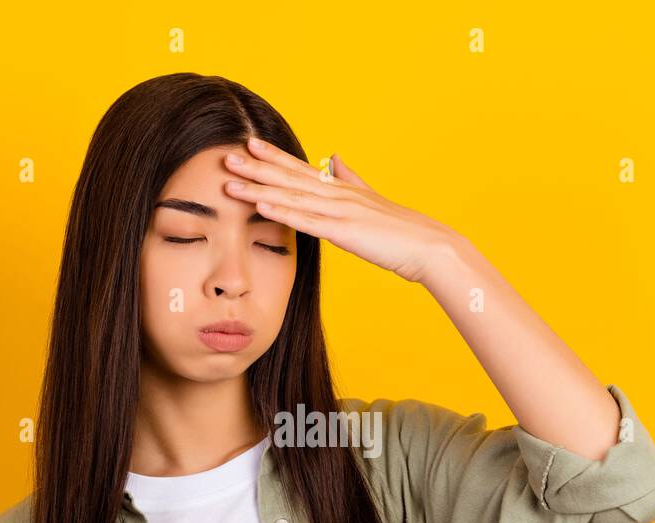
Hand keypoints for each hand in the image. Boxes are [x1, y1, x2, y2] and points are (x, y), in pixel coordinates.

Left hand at [222, 137, 462, 283]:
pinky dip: (282, 212)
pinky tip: (261, 206)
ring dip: (259, 188)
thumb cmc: (401, 232)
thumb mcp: (371, 200)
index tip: (248, 144)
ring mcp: (340, 212)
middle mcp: (338, 194)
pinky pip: (307, 222)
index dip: (274, 157)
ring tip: (231, 181)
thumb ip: (351, 178)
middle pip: (290, 178)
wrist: (429, 246)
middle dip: (256, 168)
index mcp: (342, 189)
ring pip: (292, 196)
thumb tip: (335, 156)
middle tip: (225, 157)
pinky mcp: (345, 232)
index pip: (301, 169)